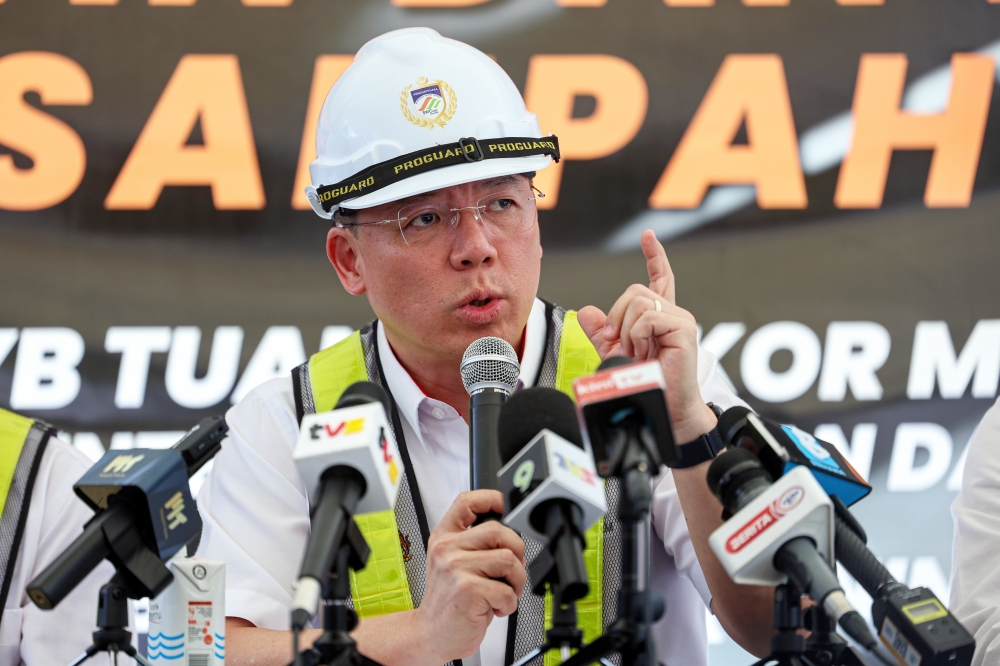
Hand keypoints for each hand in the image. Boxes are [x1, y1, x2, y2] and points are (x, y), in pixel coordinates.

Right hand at [414, 490, 526, 662]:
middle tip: (509, 572)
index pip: (466, 502)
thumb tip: (512, 534)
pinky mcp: (467, 590)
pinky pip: (506, 591)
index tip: (505, 507)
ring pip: (508, 560)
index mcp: (444, 537)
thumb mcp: (453, 564)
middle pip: (499, 531)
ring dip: (516, 581)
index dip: (490, 498)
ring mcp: (455, 568)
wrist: (431, 634)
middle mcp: (447, 549)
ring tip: (503, 592)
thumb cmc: (449, 601)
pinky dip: (509, 604)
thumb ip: (474, 544)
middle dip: (516, 553)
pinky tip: (494, 607)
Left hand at [578, 229, 715, 442]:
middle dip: (617, 317)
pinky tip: (644, 352)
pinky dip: (637, 335)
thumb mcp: (613, 354)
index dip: (655, 255)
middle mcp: (673, 314)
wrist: (661, 407)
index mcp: (659, 316)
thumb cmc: (643, 382)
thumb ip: (601, 332)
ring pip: (638, 303)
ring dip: (627, 331)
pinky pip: (648, 317)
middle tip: (623, 345)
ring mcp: (680, 320)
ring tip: (637, 353)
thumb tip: (586, 311)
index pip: (660, 278)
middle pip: (635, 291)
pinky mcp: (683, 330)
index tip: (648, 235)